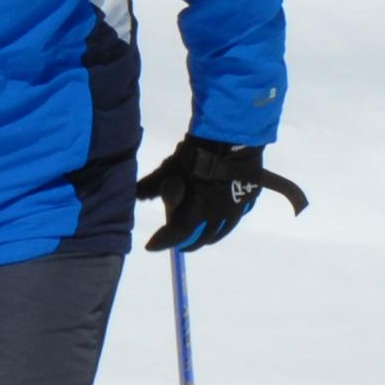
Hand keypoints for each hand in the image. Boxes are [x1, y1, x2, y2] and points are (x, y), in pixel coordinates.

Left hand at [136, 137, 308, 252]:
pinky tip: (222, 218)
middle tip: (179, 243)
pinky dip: (225, 222)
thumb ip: (152, 185)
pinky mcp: (248, 198)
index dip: (161, 242)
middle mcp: (216, 218)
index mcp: (194, 215)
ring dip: (208, 236)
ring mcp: (235, 209)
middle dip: (187, 242)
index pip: (174, 236)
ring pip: (221, 231)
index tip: (151, 246)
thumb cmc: (194, 156)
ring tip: (201, 236)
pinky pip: (235, 217)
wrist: (230, 138)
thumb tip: (136, 194)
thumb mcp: (168, 170)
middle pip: (200, 238)